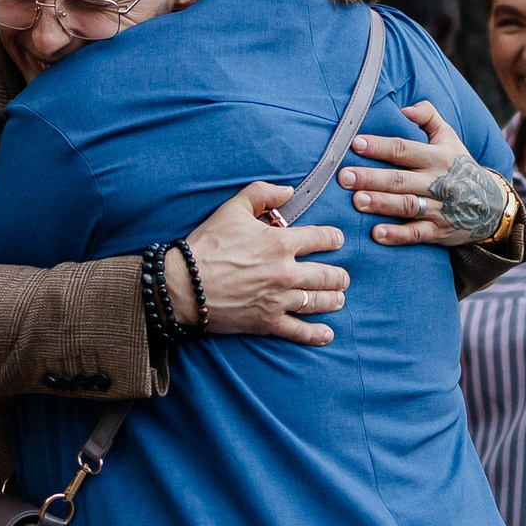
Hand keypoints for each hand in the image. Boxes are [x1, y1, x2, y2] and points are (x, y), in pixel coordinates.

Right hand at [174, 182, 349, 345]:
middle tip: (342, 277)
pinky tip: (327, 334)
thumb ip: (262, 194)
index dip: (334, 239)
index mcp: (281, 243)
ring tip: (338, 298)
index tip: (337, 241)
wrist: (184, 285)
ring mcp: (278, 300)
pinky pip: (299, 331)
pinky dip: (316, 334)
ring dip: (333, 299)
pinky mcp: (267, 322)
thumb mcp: (233, 208)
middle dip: (339, 275)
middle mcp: (286, 272)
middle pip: (327, 275)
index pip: (322, 239)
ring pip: (319, 301)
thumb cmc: (207, 245)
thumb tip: (287, 191)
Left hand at [338, 101, 511, 246]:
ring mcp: (439, 208)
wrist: (492, 206)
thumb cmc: (460, 167)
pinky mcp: (439, 231)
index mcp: (438, 157)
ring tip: (357, 201)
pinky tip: (377, 234)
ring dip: (381, 204)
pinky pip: (417, 234)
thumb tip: (404, 107)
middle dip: (371, 177)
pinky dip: (397, 235)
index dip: (380, 146)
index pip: (405, 149)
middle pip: (400, 179)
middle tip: (344, 176)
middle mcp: (438, 182)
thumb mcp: (450, 138)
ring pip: (407, 205)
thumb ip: (428, 116)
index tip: (355, 143)